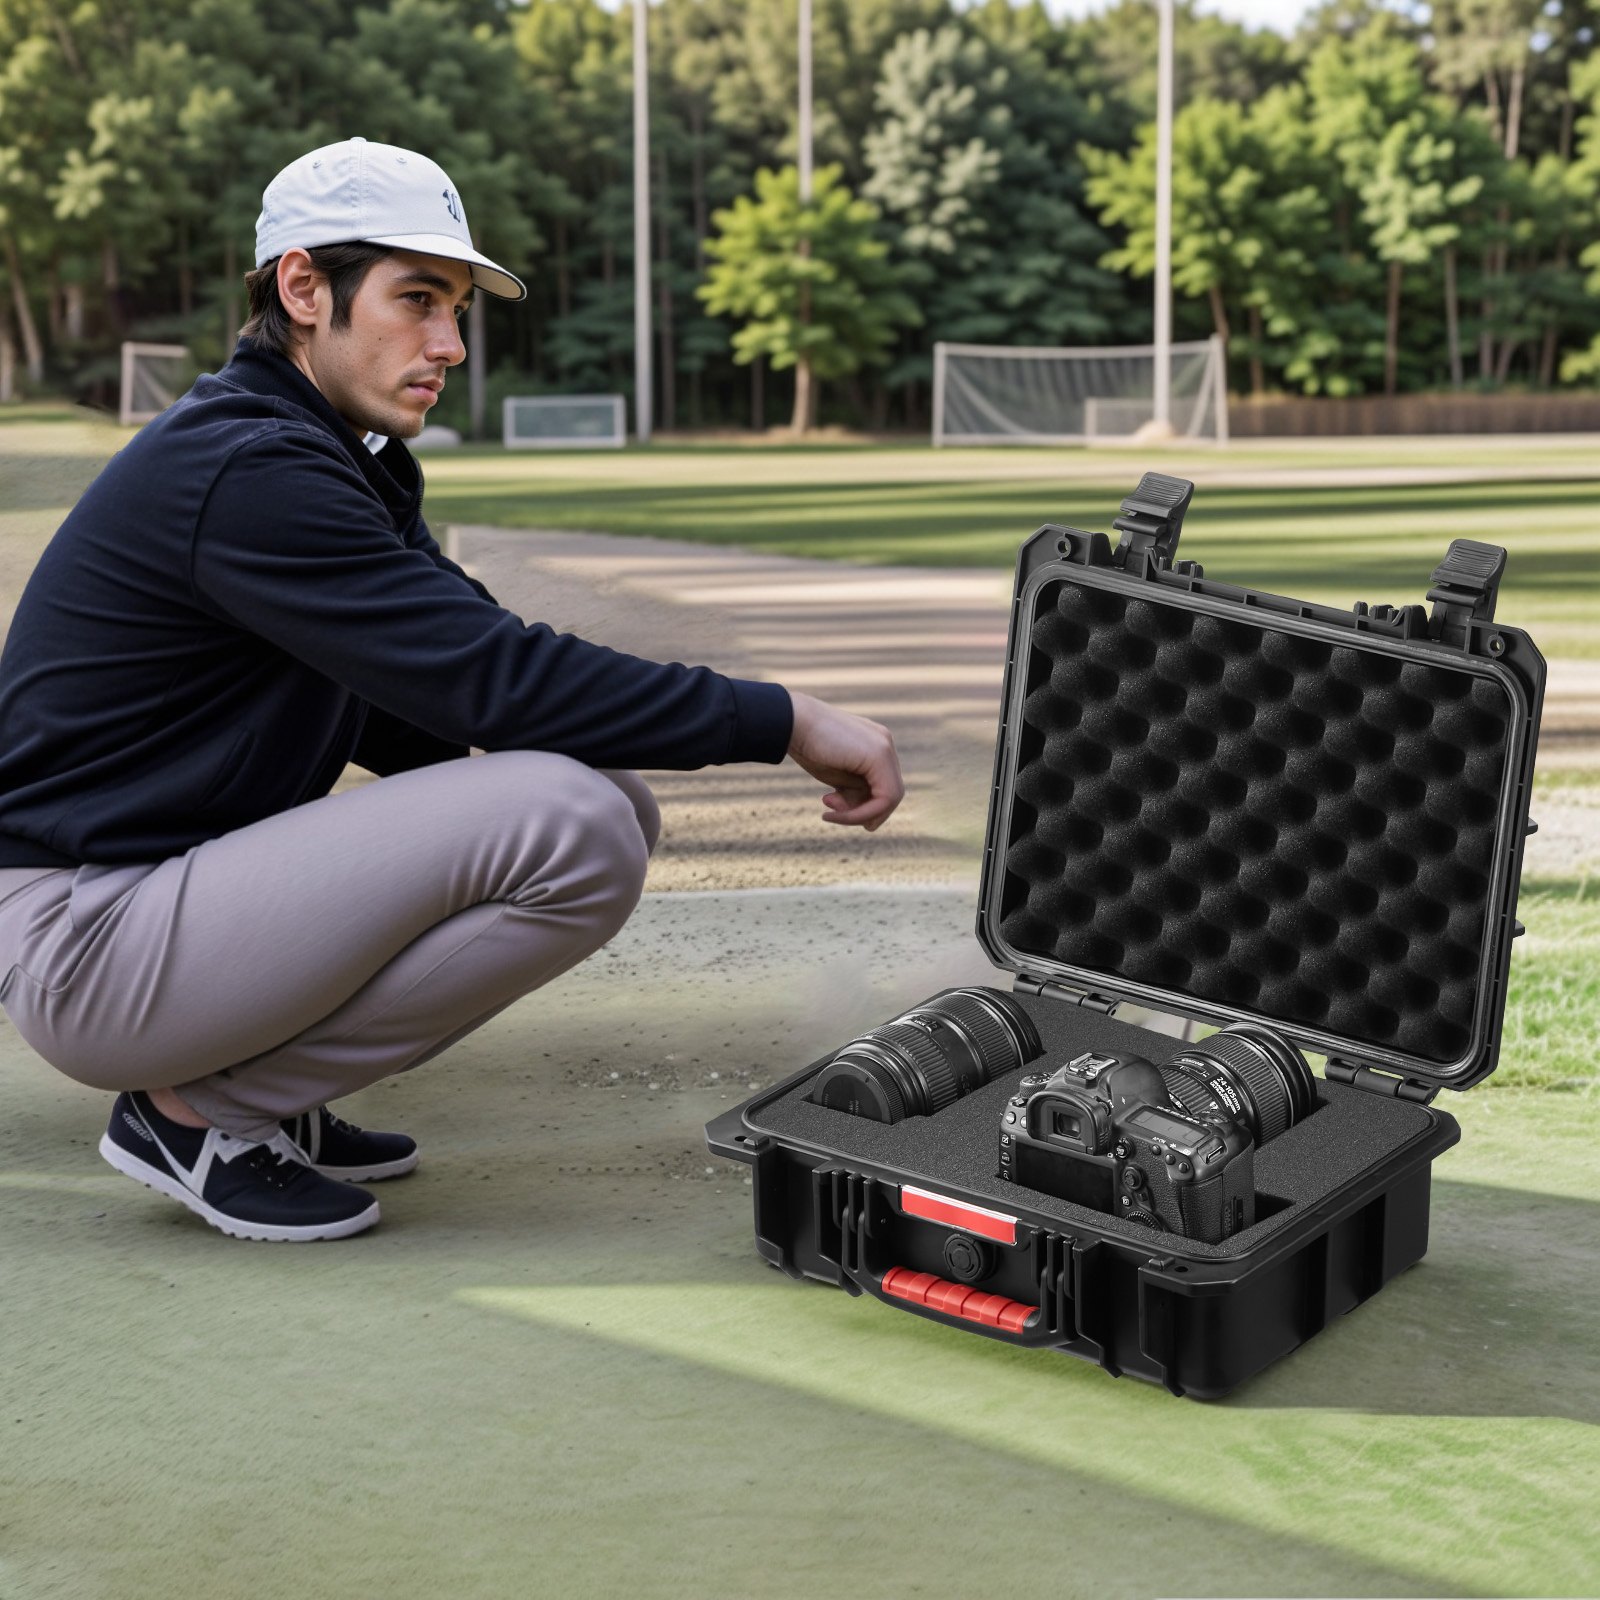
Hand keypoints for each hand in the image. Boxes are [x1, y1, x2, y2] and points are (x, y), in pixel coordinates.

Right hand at [785, 689, 903, 831]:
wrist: (790, 721)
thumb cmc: (807, 746)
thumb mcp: (836, 774)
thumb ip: (854, 791)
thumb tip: (870, 820)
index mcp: (875, 745)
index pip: (882, 786)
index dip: (862, 806)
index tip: (829, 804)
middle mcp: (885, 744)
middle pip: (889, 793)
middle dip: (861, 812)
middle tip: (829, 811)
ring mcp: (885, 747)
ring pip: (890, 799)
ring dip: (859, 815)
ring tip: (828, 811)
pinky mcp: (880, 755)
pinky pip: (884, 797)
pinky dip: (861, 813)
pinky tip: (833, 814)